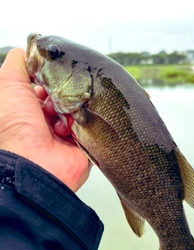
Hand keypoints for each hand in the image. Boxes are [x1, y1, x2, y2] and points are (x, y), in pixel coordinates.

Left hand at [0, 48, 89, 191]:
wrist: (35, 161)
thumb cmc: (16, 125)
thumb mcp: (8, 84)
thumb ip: (18, 64)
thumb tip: (28, 50)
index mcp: (31, 113)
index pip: (48, 91)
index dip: (50, 83)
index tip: (52, 79)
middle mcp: (48, 125)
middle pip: (65, 100)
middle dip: (62, 96)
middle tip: (57, 98)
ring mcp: (66, 136)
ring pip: (79, 112)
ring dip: (71, 110)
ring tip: (62, 114)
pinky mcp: (82, 146)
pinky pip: (90, 127)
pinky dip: (81, 124)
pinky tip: (69, 128)